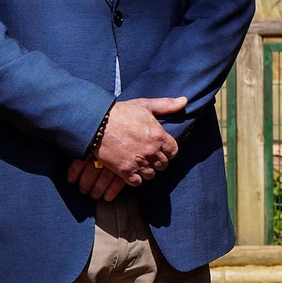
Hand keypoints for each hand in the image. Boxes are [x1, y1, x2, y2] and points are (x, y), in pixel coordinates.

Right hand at [69, 97, 185, 200]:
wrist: (97, 123)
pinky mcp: (124, 170)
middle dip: (158, 161)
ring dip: (147, 170)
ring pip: (151, 174)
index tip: (161, 149)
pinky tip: (131, 172)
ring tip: (140, 164)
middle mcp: (152, 151)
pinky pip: (136, 182)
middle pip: (163, 164)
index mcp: (159, 136)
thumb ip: (166, 105)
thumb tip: (184, 101)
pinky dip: (135, 178)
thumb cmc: (121, 112)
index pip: (173, 151)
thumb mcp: (145, 105)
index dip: (167, 151)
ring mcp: (139, 161)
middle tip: (149, 157)